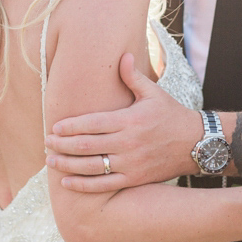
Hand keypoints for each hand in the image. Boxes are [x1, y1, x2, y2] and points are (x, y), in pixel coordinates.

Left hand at [45, 53, 201, 191]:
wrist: (196, 144)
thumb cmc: (171, 115)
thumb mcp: (154, 93)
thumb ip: (133, 77)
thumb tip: (123, 56)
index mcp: (129, 120)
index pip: (91, 123)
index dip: (70, 126)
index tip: (54, 127)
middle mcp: (127, 143)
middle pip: (86, 145)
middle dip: (62, 145)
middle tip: (46, 143)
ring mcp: (130, 163)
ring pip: (91, 166)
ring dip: (67, 164)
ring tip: (51, 161)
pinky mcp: (134, 178)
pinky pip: (104, 185)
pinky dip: (83, 185)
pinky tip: (67, 183)